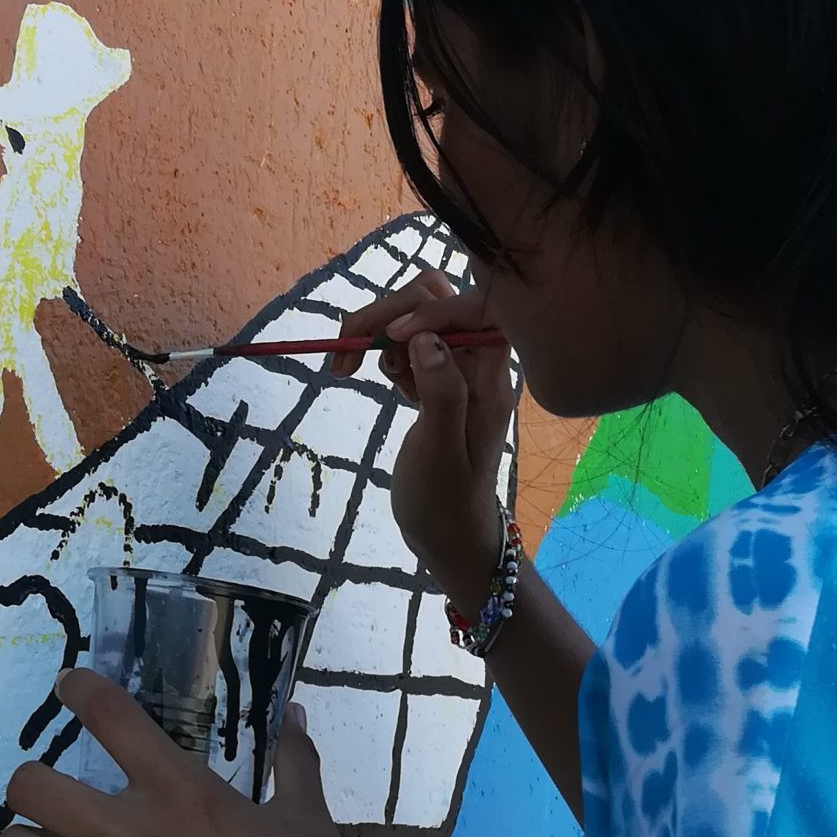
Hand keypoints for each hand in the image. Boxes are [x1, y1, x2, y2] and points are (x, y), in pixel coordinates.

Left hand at [0, 672, 424, 836]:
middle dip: (33, 786)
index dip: (79, 689)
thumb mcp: (310, 821)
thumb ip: (294, 761)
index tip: (71, 686)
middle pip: (30, 786)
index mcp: (185, 792)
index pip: (109, 715)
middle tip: (56, 801)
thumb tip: (296, 712)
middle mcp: (133, 836)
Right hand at [335, 270, 513, 615]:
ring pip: (415, 316)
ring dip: (376, 330)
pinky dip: (381, 350)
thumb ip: (440, 394)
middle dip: (387, 315)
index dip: (430, 309)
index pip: (472, 307)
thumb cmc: (445, 502)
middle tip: (345, 352)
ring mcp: (453, 369)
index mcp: (490, 377)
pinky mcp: (432, 378)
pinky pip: (406, 341)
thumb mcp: (440, 453)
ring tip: (349, 367)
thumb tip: (426, 338)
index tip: (392, 340)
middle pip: (434, 300)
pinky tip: (369, 377)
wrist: (447, 536)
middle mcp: (475, 363)